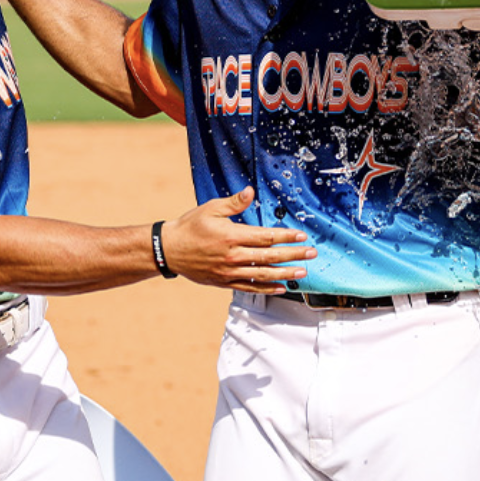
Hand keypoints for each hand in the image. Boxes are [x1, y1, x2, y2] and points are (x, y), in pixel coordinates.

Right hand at [160, 187, 315, 293]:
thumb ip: (234, 203)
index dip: (286, 236)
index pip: (266, 237)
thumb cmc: (190, 227)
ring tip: (302, 273)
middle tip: (311, 254)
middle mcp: (232, 256)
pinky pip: (249, 287)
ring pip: (262, 275)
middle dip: (293, 255)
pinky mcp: (224, 282)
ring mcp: (229, 271)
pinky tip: (281, 288)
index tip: (302, 236)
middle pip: (270, 257)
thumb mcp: (210, 208)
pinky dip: (266, 289)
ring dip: (285, 274)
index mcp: (231, 236)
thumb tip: (251, 192)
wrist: (168, 250)